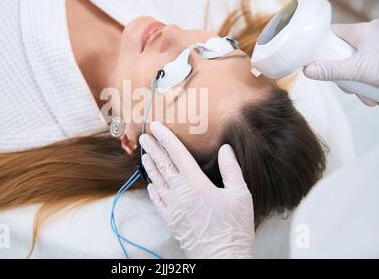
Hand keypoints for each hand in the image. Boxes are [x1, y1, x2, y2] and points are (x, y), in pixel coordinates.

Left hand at [139, 122, 254, 258]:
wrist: (222, 259)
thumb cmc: (234, 228)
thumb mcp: (240, 195)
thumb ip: (232, 169)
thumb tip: (226, 149)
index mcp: (196, 184)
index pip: (177, 154)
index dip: (166, 138)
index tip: (157, 126)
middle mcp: (180, 194)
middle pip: (163, 165)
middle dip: (153, 148)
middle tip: (144, 135)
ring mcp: (173, 208)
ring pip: (157, 181)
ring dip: (150, 166)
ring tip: (144, 154)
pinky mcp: (171, 220)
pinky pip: (157, 201)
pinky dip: (152, 189)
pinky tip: (150, 183)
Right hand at [303, 19, 378, 105]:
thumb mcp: (358, 72)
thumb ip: (332, 71)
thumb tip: (307, 70)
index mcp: (362, 31)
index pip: (333, 33)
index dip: (322, 47)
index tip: (317, 62)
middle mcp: (372, 36)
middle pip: (345, 54)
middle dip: (345, 75)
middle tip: (348, 87)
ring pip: (359, 66)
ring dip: (360, 84)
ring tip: (368, 95)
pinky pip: (372, 70)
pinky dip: (372, 84)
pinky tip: (377, 94)